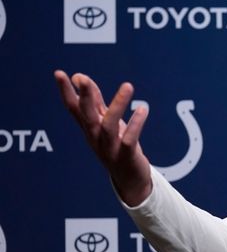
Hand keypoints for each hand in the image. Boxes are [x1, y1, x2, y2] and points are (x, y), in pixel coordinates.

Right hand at [54, 70, 151, 205]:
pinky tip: (142, 109)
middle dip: (84, 97)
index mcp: (89, 128)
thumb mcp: (105, 122)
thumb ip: (95, 102)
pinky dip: (135, 124)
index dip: (66, 92)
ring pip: (108, 126)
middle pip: (86, 116)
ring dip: (117, 105)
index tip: (59, 73)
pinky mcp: (126, 155)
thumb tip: (81, 79)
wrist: (130, 178)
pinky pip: (129, 139)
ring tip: (128, 86)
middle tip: (82, 79)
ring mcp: (109, 147)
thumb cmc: (117, 146)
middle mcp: (95, 137)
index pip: (73, 108)